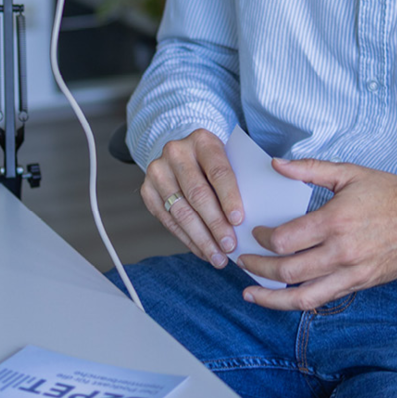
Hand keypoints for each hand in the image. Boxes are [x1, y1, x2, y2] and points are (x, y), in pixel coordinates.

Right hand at [141, 129, 243, 267]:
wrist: (183, 152)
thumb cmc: (213, 160)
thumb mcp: (228, 157)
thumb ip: (239, 179)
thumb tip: (250, 219)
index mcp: (202, 140)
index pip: (218, 171)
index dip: (229, 197)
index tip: (239, 221)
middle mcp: (176, 152)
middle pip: (198, 194)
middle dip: (216, 225)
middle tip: (230, 247)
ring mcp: (158, 171)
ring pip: (181, 212)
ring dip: (201, 239)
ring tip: (218, 257)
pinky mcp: (147, 190)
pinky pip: (168, 221)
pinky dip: (187, 240)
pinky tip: (202, 250)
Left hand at [236, 158, 396, 309]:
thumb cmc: (387, 194)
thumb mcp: (348, 173)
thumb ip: (309, 169)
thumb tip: (277, 165)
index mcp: (334, 221)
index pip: (284, 240)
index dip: (262, 240)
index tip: (254, 233)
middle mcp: (340, 251)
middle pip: (287, 271)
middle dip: (258, 268)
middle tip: (243, 260)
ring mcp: (349, 273)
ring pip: (301, 296)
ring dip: (271, 298)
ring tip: (251, 293)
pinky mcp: (357, 285)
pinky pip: (322, 301)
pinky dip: (298, 303)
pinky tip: (283, 299)